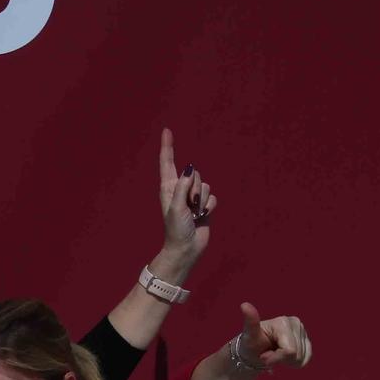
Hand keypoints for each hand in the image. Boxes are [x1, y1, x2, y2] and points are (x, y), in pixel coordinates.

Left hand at [156, 128, 215, 270]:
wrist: (186, 248)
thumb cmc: (176, 229)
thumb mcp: (176, 206)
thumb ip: (182, 186)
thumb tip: (189, 168)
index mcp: (168, 188)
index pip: (168, 162)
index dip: (168, 146)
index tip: (167, 130)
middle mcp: (180, 190)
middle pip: (193, 173)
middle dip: (194, 187)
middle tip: (188, 206)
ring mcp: (192, 197)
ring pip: (204, 184)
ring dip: (201, 200)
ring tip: (193, 214)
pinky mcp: (204, 205)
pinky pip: (212, 197)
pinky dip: (209, 207)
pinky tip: (202, 217)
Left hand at [236, 303, 310, 370]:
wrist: (254, 350)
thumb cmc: (251, 343)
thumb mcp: (249, 335)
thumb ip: (250, 321)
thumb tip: (244, 305)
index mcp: (284, 322)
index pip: (289, 351)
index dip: (276, 358)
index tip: (264, 355)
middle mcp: (296, 323)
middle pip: (296, 355)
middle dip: (280, 359)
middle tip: (269, 353)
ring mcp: (303, 331)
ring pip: (301, 358)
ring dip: (286, 361)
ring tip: (275, 353)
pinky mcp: (306, 340)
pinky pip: (306, 359)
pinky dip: (294, 362)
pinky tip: (284, 355)